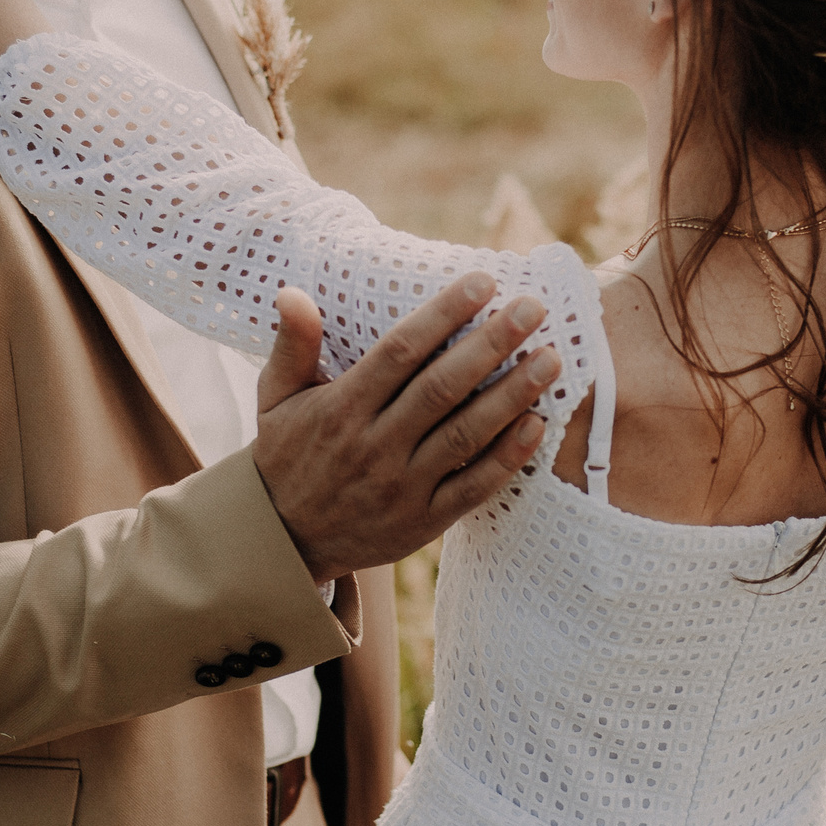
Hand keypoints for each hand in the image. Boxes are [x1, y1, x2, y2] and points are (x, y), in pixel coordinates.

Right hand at [252, 275, 556, 580]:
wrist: (282, 542)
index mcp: (342, 408)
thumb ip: (292, 345)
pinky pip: (472, 488)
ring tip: (551, 359)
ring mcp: (401, 487)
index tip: (483, 282)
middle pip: (442, 387)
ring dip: (512, 395)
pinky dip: (507, 458)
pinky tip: (538, 424)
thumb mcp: (275, 398)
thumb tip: (293, 292)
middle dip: (492, 345)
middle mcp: (374, 446)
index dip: (443, 314)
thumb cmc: (286, 457)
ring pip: (465, 435)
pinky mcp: (423, 522)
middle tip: (534, 309)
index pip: (399, 352)